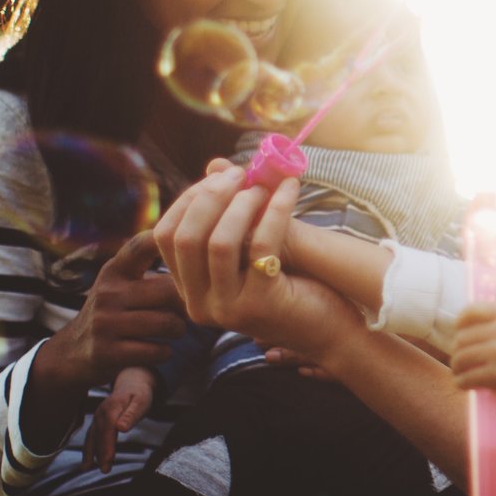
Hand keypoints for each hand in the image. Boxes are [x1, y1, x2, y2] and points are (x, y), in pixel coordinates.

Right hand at [32, 230, 182, 398]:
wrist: (72, 352)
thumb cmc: (113, 313)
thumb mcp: (120, 284)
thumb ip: (152, 273)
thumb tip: (202, 263)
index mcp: (114, 271)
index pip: (141, 245)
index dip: (167, 241)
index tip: (191, 246)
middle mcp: (108, 293)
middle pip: (170, 290)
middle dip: (188, 302)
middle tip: (190, 309)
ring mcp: (105, 323)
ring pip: (167, 323)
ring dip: (178, 330)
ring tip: (174, 329)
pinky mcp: (107, 352)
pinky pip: (156, 350)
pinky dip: (164, 352)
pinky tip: (158, 349)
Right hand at [86, 370, 153, 472]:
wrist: (132, 382)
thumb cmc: (139, 394)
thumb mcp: (141, 401)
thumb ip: (131, 415)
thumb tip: (121, 428)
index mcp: (112, 407)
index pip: (108, 428)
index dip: (107, 444)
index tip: (108, 459)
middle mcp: (101, 412)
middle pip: (99, 435)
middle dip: (100, 453)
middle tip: (104, 470)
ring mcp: (97, 417)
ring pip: (92, 437)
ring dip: (90, 453)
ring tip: (87, 468)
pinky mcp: (97, 422)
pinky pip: (91, 437)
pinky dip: (88, 449)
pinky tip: (86, 462)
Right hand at [153, 162, 361, 358]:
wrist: (329, 329)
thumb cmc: (290, 285)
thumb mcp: (250, 250)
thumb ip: (229, 215)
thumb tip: (215, 166)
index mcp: (191, 291)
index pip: (165, 237)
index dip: (189, 200)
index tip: (218, 177)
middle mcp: (200, 305)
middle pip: (186, 238)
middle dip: (211, 196)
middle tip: (240, 174)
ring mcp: (228, 309)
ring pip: (218, 242)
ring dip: (242, 204)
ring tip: (264, 187)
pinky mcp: (260, 305)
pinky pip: (260, 244)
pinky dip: (275, 210)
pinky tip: (290, 190)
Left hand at [449, 304, 495, 417]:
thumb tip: (462, 333)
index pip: (471, 311)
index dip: (460, 323)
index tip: (459, 333)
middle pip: (461, 338)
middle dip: (458, 352)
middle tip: (462, 363)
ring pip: (460, 358)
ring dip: (457, 369)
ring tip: (462, 374)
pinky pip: (466, 378)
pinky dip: (461, 383)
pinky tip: (465, 385)